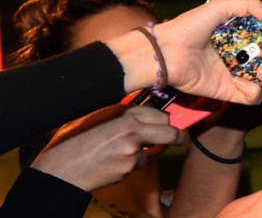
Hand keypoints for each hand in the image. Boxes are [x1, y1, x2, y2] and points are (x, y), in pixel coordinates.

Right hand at [31, 105, 183, 190]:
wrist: (62, 168)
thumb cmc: (78, 142)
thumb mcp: (103, 121)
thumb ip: (125, 119)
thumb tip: (147, 119)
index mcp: (125, 116)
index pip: (159, 114)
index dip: (165, 119)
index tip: (170, 122)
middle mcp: (133, 131)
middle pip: (170, 132)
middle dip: (176, 136)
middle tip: (178, 137)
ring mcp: (132, 152)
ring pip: (150, 152)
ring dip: (141, 154)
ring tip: (117, 152)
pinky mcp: (128, 169)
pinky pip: (136, 165)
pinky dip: (129, 165)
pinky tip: (111, 163)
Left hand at [107, 0, 261, 104]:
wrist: (166, 52)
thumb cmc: (189, 26)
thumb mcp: (221, 6)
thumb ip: (250, 6)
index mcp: (246, 36)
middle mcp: (246, 56)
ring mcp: (239, 75)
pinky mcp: (229, 92)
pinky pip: (252, 97)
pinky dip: (256, 92)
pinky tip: (252, 81)